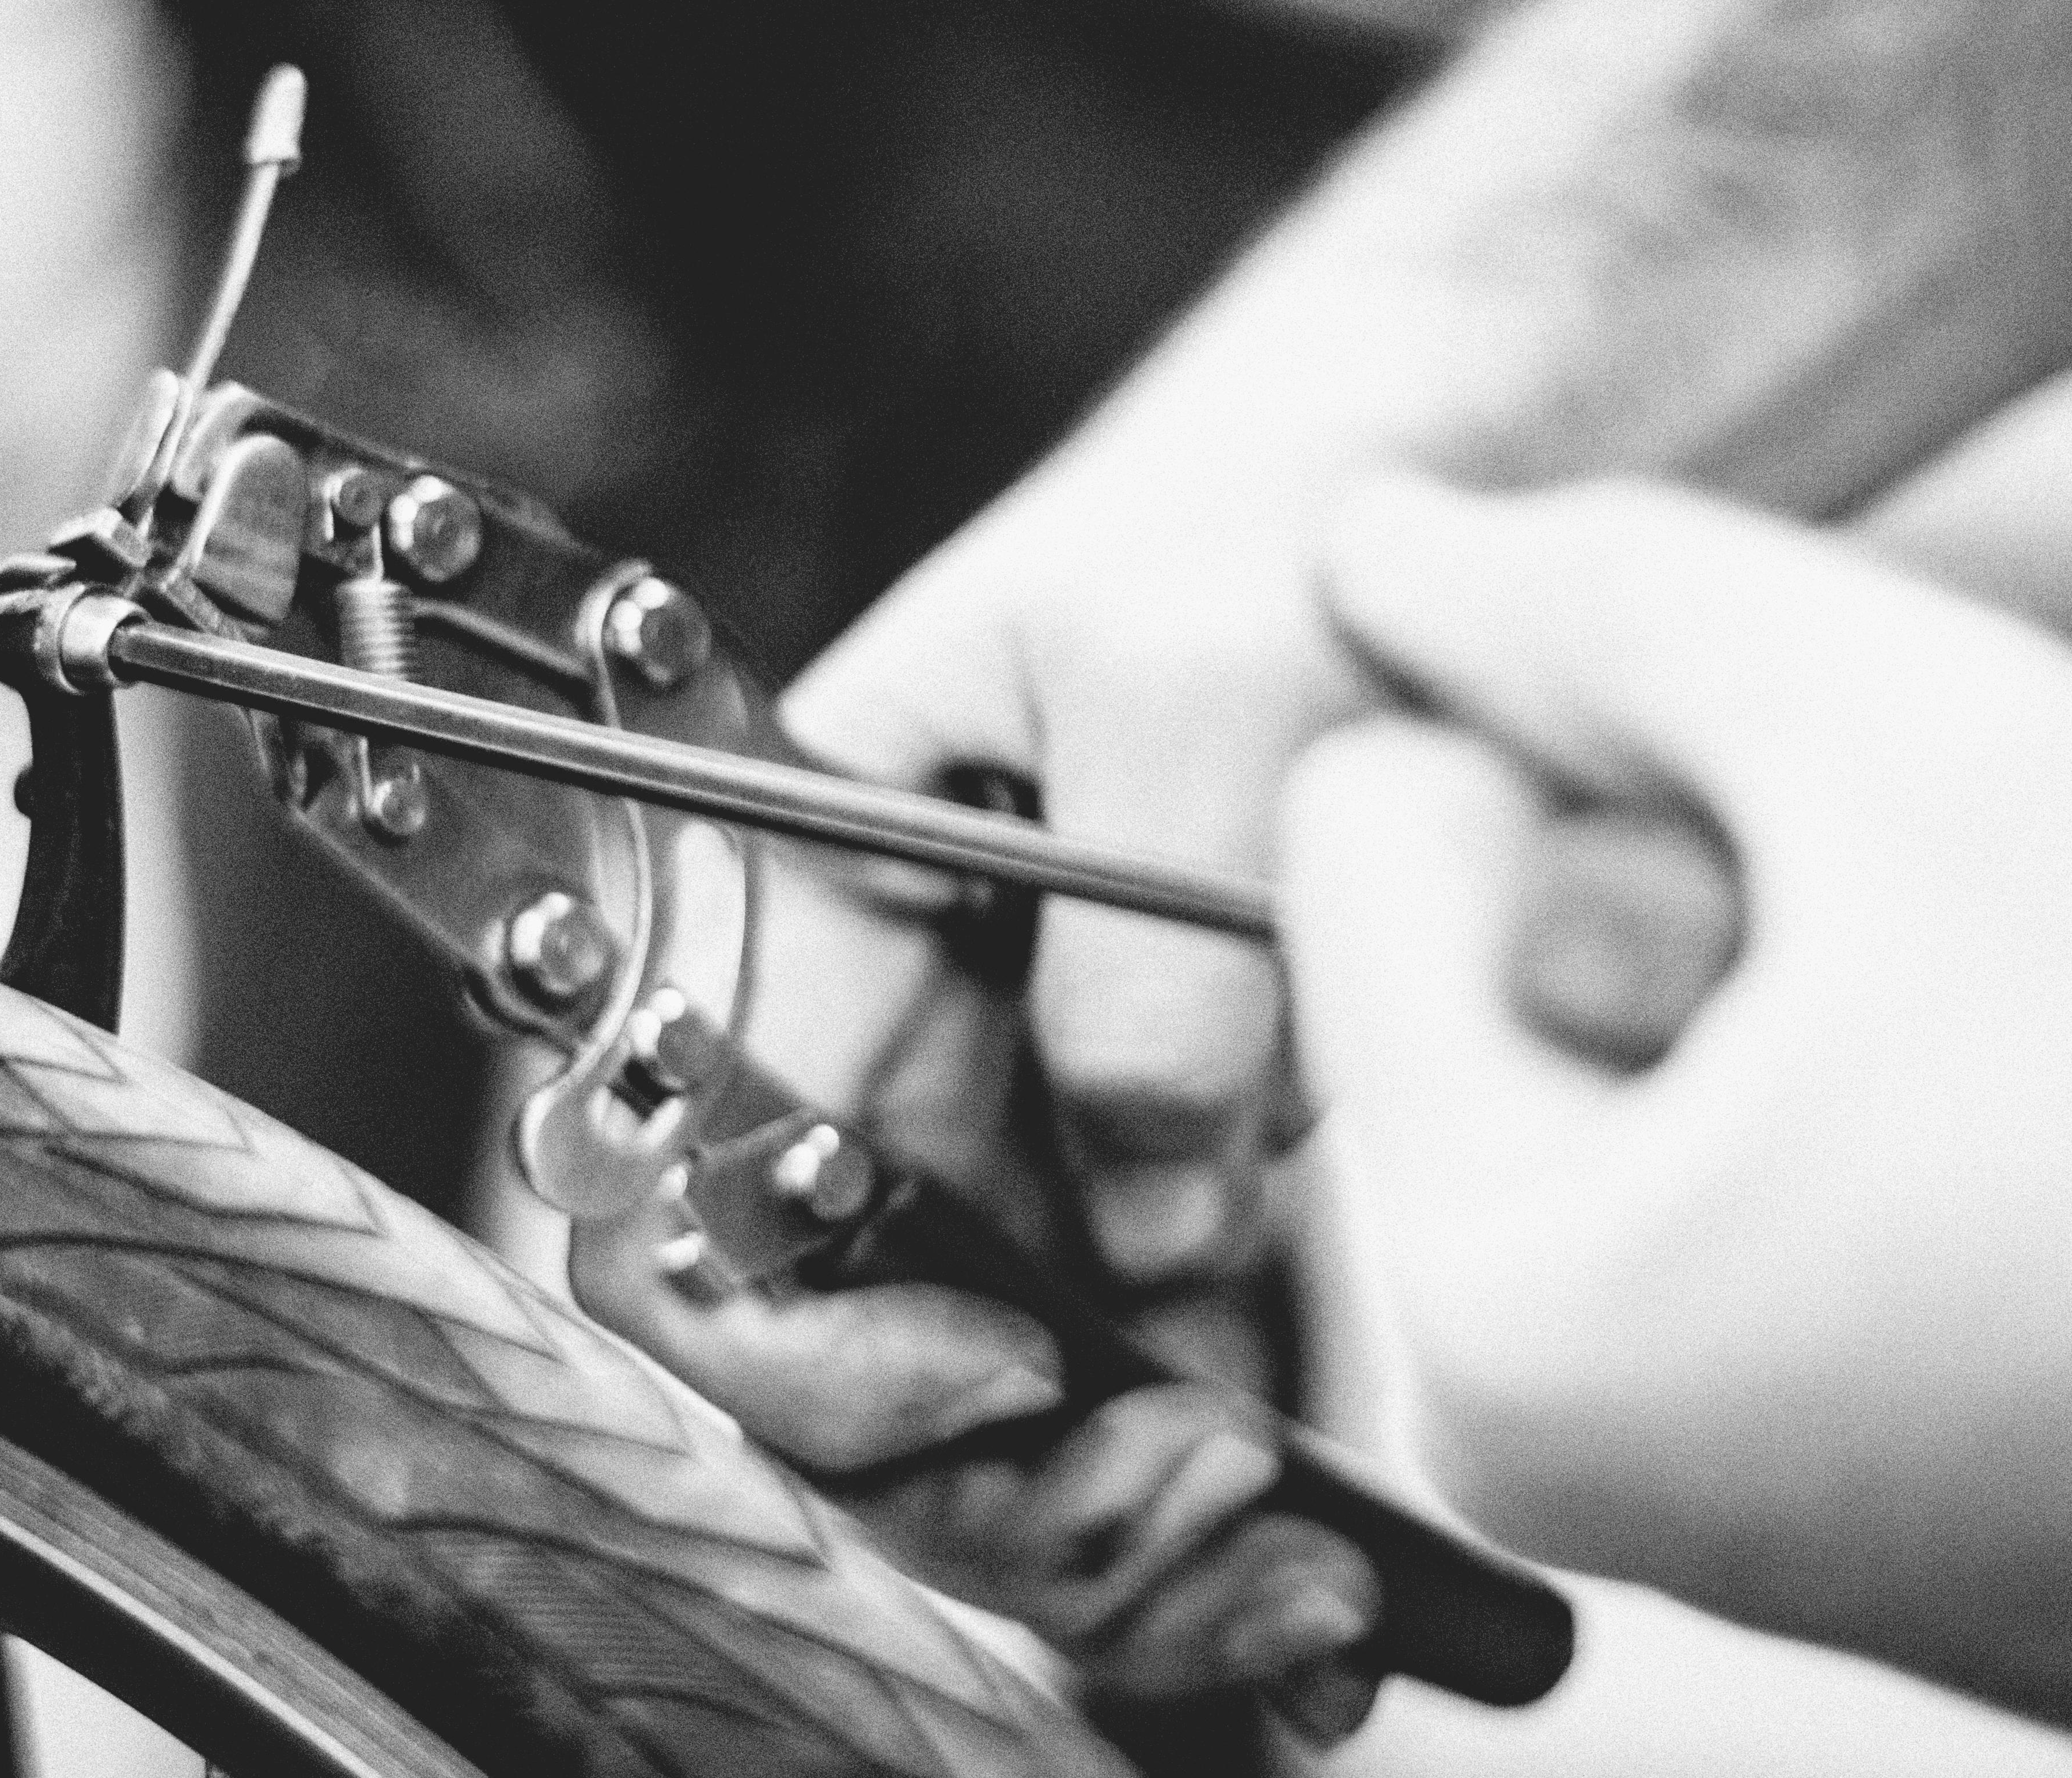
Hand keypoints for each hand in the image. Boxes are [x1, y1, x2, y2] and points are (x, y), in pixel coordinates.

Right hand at [569, 331, 1395, 1726]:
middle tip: (1210, 1505)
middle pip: (829, 1359)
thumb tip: (1155, 1227)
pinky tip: (1307, 1538)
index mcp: (793, 906)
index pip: (688, 1187)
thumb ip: (1148, 962)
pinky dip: (1199, 1486)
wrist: (1383, 523)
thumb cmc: (1245, 534)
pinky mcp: (1125, 1182)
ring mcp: (993, 1130)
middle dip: (999, 1479)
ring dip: (1115, 1517)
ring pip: (979, 1412)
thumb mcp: (1190, 683)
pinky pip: (1118, 1385)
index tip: (1014, 1368)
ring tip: (1297, 1548)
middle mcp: (866, 1045)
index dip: (812, 1337)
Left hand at [1282, 474, 2071, 1760]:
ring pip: (1584, 1060)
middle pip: (1458, 963)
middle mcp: (1516, 1444)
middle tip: (1936, 995)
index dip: (1578, 764)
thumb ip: (1593, 601)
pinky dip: (1820, 1122)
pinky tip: (2010, 1165)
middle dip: (1673, 908)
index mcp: (1486, 1311)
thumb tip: (1365, 541)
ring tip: (1997, 1085)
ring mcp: (1644, 1494)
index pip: (1351, 834)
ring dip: (1766, 1001)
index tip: (1811, 858)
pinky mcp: (1767, 1495)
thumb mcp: (1920, 743)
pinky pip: (1688, 1191)